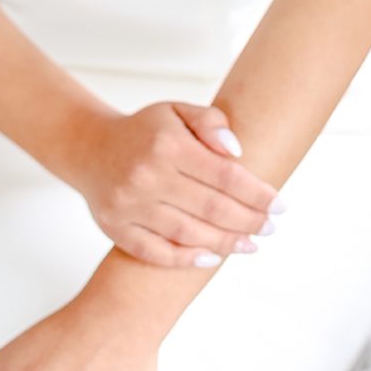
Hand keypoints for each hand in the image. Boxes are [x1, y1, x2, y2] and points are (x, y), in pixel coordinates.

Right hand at [66, 100, 283, 267]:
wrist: (90, 148)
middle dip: (248, 222)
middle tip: (269, 229)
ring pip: (188, 233)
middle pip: (211, 208)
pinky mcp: (115, 228)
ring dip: (225, 243)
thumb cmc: (144, 132)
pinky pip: (156, 252)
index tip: (279, 206)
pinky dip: (186, 259)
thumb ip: (210, 122)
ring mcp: (129, 204)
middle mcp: (146, 175)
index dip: (258, 194)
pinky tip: (211, 257)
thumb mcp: (176, 112)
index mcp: (167, 144)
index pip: (225, 175)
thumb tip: (237, 151)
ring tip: (249, 245)